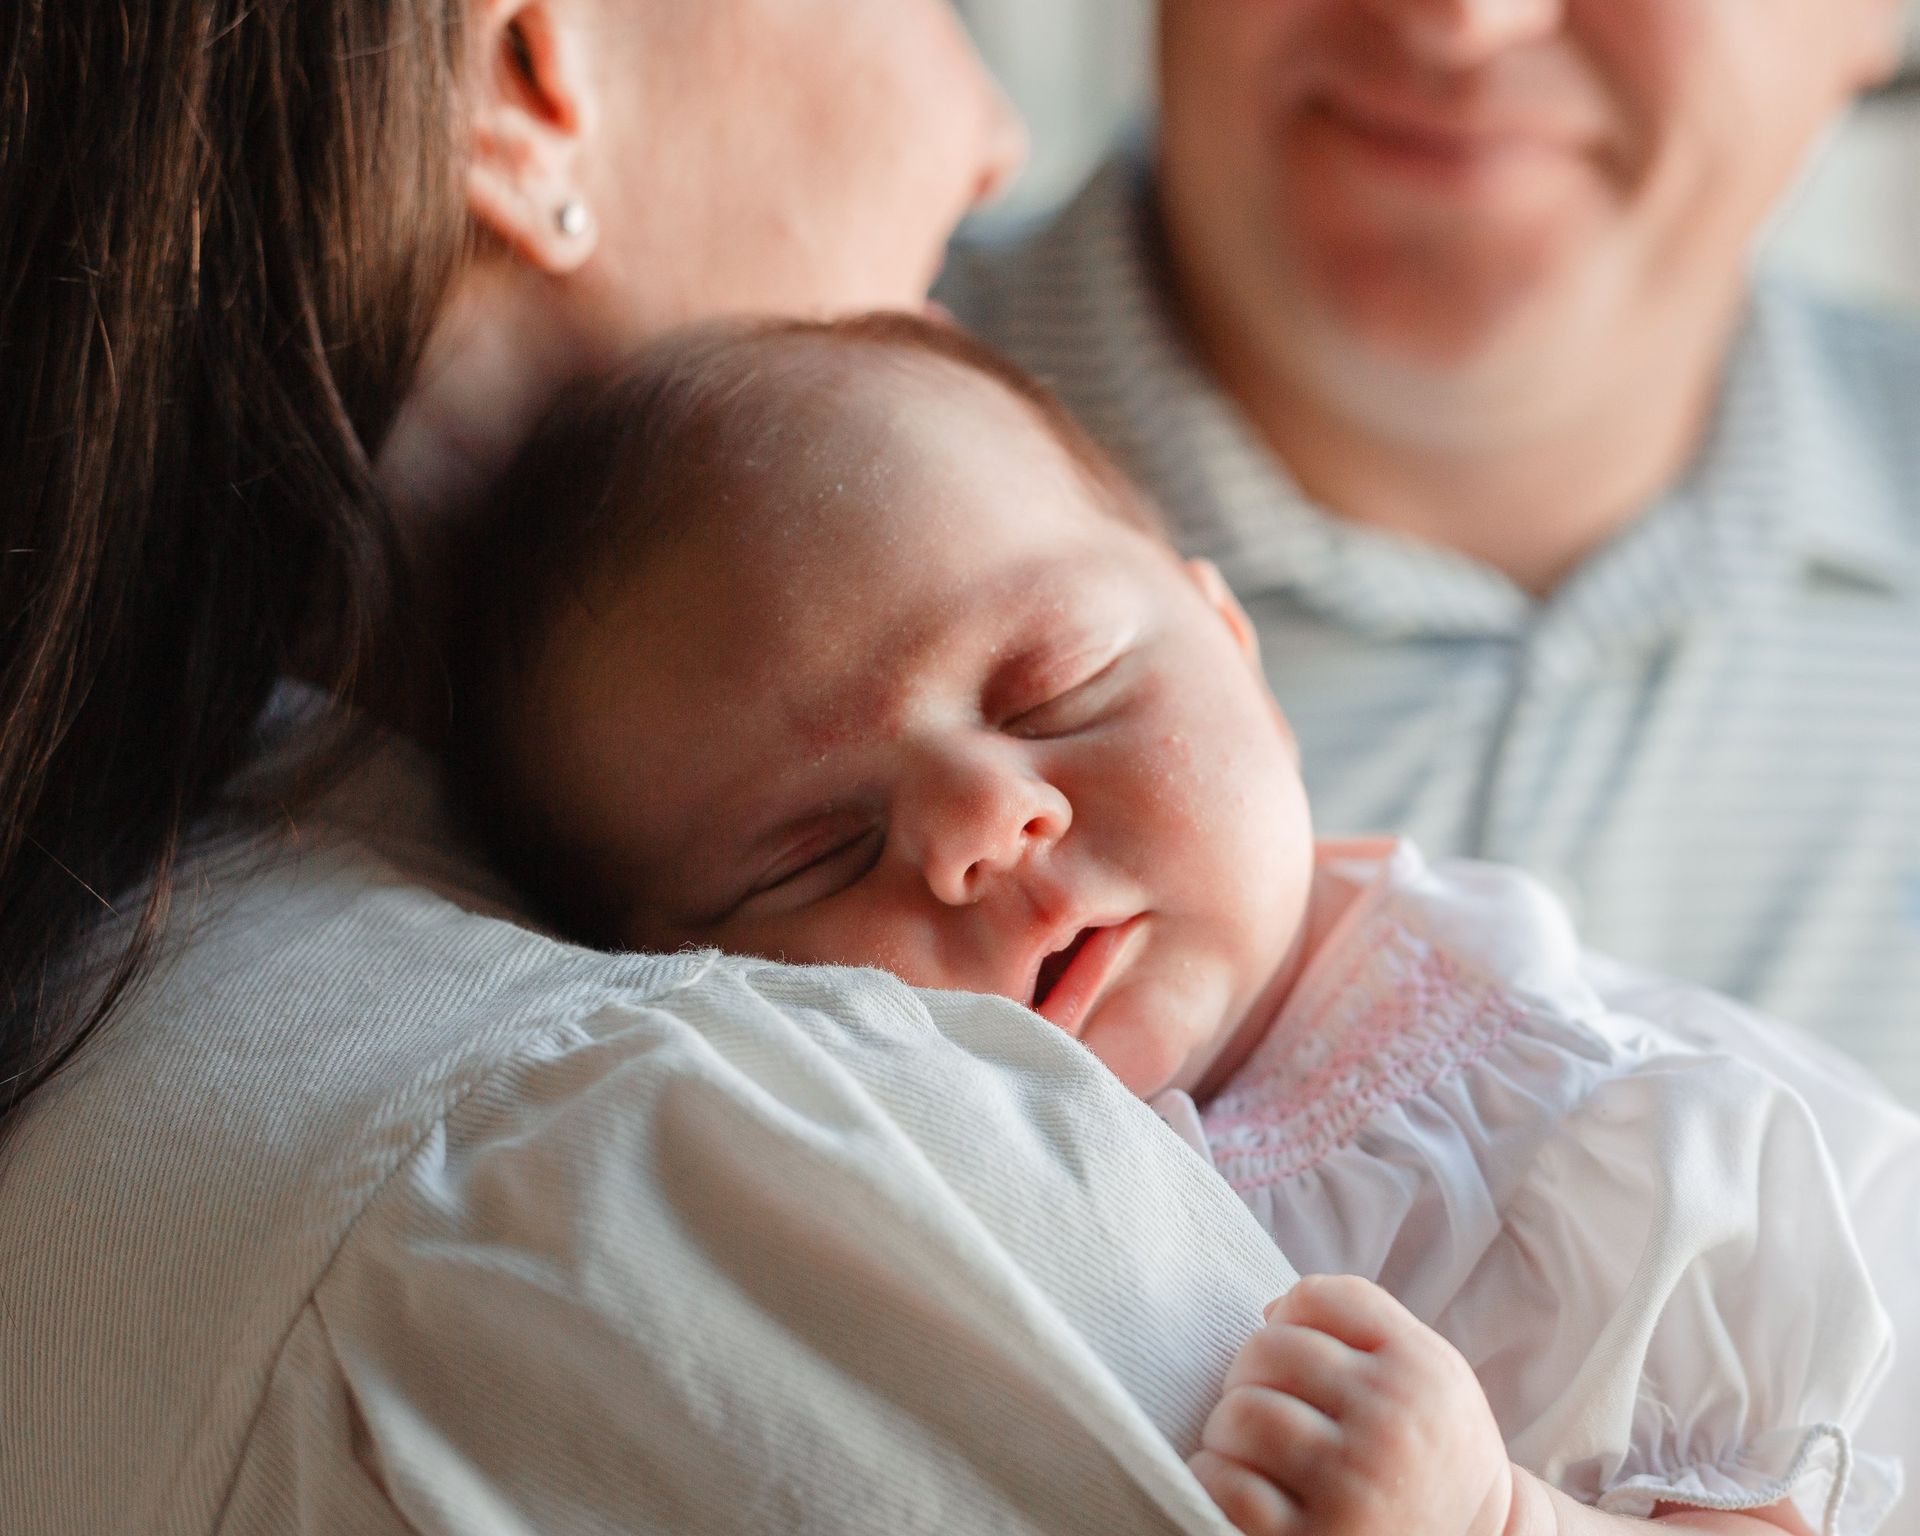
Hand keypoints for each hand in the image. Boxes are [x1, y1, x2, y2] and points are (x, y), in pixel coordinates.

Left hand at [1188, 1273, 1515, 1535]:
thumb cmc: (1425, 1458)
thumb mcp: (1427, 1383)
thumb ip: (1364, 1329)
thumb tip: (1271, 1310)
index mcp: (1421, 1372)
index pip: (1316, 1297)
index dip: (1290, 1322)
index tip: (1299, 1364)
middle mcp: (1391, 1425)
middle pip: (1268, 1349)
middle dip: (1251, 1376)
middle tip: (1268, 1413)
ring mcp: (1351, 1485)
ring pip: (1241, 1413)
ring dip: (1229, 1432)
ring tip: (1254, 1453)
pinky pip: (1226, 1483)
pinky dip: (1217, 1481)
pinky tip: (1242, 1491)